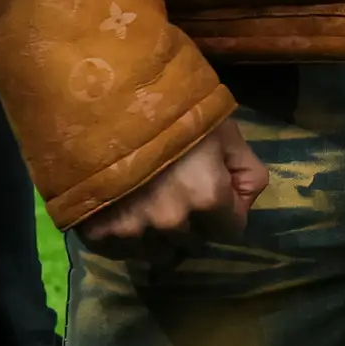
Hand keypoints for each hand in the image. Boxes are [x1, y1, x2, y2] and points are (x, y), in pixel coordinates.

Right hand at [74, 117, 269, 267]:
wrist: (104, 93)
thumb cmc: (173, 105)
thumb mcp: (225, 129)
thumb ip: (247, 169)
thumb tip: (245, 199)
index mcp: (208, 197)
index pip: (231, 232)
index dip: (227, 212)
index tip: (214, 192)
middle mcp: (171, 222)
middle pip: (193, 240)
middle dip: (192, 221)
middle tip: (176, 189)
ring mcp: (131, 230)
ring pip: (157, 252)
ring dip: (158, 234)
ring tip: (147, 200)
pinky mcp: (97, 232)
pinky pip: (121, 252)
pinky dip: (125, 237)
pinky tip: (122, 209)